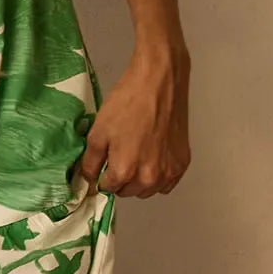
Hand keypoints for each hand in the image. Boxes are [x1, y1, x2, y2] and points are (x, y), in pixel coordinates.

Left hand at [74, 45, 190, 198]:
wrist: (159, 81)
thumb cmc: (127, 103)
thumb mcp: (98, 131)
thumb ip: (90, 162)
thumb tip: (89, 180)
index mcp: (125, 171)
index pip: (107, 187)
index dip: (101, 175)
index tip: (102, 163)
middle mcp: (149, 178)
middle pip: (127, 191)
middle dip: (120, 179)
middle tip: (119, 155)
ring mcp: (169, 172)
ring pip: (147, 189)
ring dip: (139, 180)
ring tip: (136, 155)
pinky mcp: (183, 163)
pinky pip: (166, 183)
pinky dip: (158, 177)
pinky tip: (153, 157)